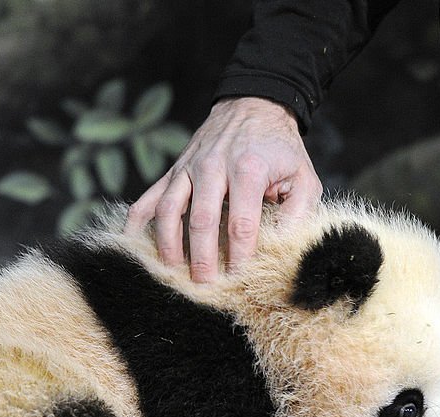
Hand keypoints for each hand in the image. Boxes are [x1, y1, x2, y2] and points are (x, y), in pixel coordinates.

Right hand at [126, 97, 322, 282]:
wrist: (253, 107)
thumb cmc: (280, 150)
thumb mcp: (304, 176)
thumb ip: (299, 211)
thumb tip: (283, 245)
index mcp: (248, 169)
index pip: (241, 223)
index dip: (240, 255)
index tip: (240, 278)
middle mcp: (212, 167)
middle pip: (201, 221)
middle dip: (202, 259)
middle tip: (206, 286)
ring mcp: (187, 169)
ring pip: (169, 211)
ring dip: (169, 246)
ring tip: (174, 273)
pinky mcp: (173, 172)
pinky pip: (148, 199)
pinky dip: (137, 224)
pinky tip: (135, 246)